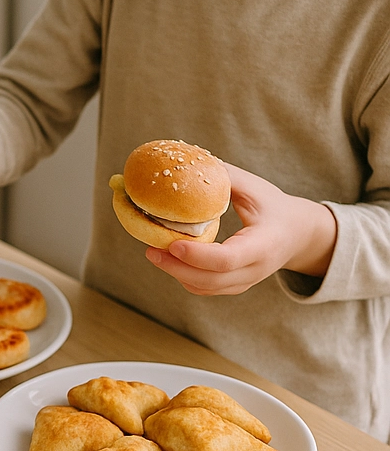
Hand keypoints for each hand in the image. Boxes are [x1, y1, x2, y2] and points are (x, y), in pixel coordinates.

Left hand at [145, 163, 337, 295]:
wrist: (300, 235)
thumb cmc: (275, 207)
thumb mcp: (256, 188)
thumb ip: (225, 178)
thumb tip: (187, 162)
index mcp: (263, 245)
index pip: (227, 259)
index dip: (197, 255)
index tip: (172, 243)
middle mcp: (255, 270)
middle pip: (211, 280)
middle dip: (176, 267)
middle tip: (150, 250)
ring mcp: (245, 282)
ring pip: (205, 288)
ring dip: (176, 273)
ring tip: (154, 253)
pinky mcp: (235, 286)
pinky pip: (205, 289)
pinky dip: (184, 276)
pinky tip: (169, 259)